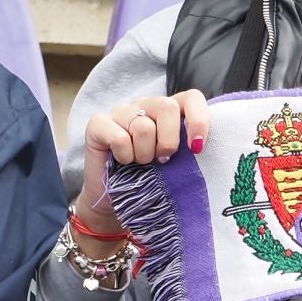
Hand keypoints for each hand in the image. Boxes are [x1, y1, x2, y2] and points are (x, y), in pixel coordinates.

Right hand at [76, 91, 211, 246]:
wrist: (115, 202)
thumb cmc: (150, 180)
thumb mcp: (177, 164)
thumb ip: (190, 148)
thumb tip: (203, 146)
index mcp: (169, 111)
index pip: (191, 98)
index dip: (199, 119)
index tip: (197, 148)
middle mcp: (145, 105)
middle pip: (167, 107)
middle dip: (169, 141)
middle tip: (161, 160)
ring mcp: (121, 112)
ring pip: (143, 126)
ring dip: (144, 154)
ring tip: (139, 163)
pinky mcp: (98, 123)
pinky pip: (119, 138)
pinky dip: (124, 156)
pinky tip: (121, 162)